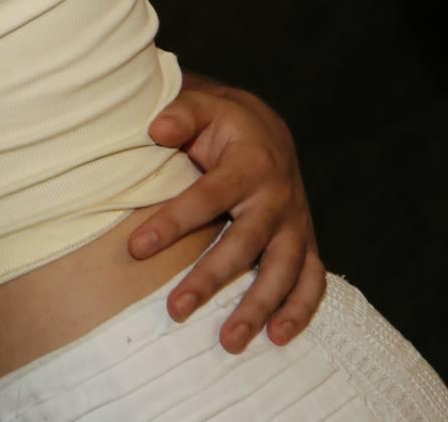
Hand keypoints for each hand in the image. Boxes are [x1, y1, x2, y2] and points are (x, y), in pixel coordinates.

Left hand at [129, 82, 325, 351]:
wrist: (267, 130)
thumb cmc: (223, 123)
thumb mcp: (203, 107)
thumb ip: (180, 114)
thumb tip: (156, 129)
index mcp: (250, 164)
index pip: (206, 197)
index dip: (172, 223)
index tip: (135, 248)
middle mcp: (277, 199)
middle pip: (244, 244)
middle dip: (211, 279)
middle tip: (176, 309)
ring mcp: (295, 225)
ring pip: (283, 272)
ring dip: (257, 308)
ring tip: (229, 341)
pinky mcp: (305, 243)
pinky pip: (312, 282)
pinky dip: (300, 311)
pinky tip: (278, 338)